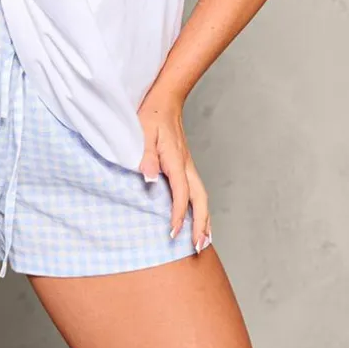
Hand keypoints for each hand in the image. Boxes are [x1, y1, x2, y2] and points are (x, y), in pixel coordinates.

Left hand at [136, 87, 211, 254]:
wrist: (165, 100)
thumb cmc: (151, 116)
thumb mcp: (143, 132)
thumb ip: (146, 156)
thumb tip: (149, 178)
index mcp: (175, 160)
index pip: (181, 193)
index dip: (178, 214)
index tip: (172, 233)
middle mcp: (186, 166)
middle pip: (200, 199)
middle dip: (200, 224)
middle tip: (196, 247)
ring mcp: (188, 166)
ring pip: (202, 197)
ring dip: (205, 219)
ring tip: (203, 241)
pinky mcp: (186, 166)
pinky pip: (197, 191)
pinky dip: (201, 208)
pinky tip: (199, 219)